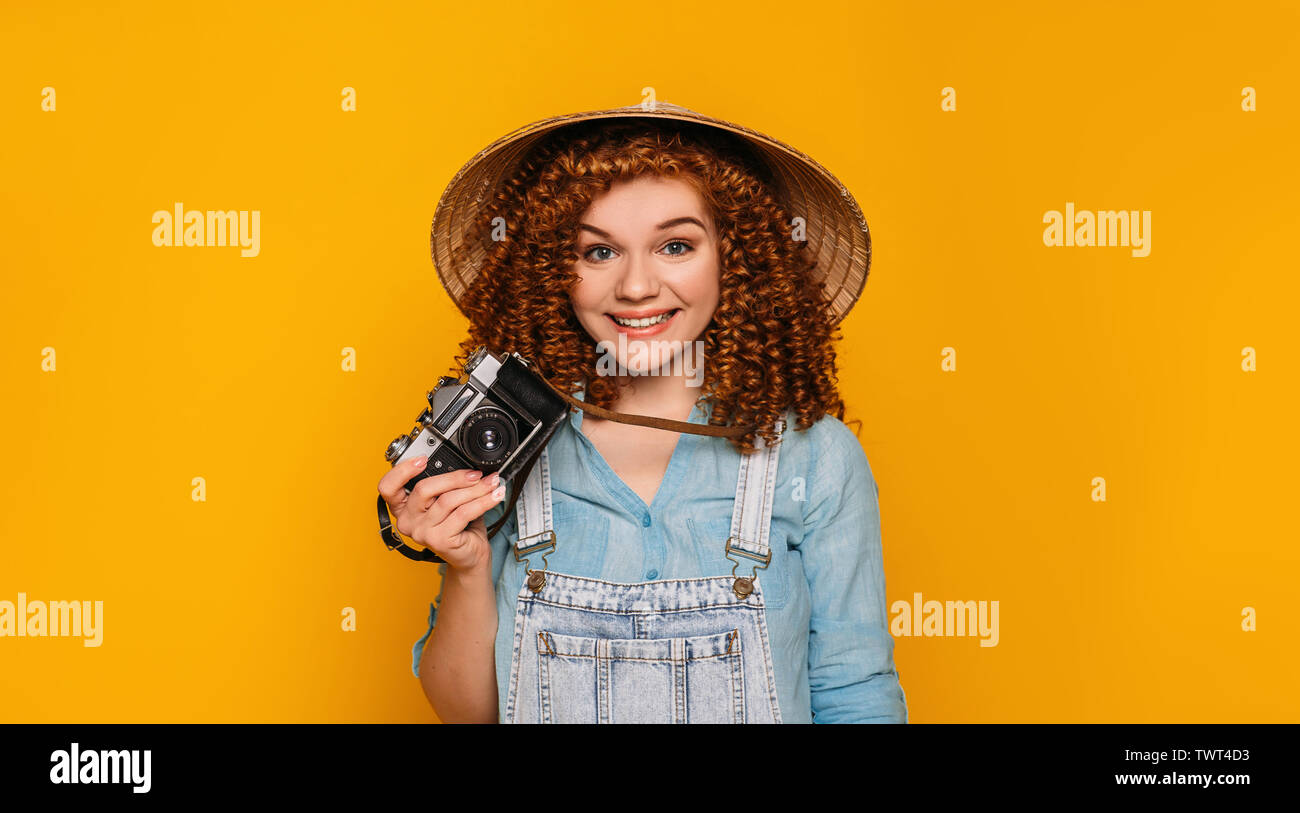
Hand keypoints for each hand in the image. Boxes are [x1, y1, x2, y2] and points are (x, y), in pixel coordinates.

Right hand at [377, 458, 504, 574]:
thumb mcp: (448, 501)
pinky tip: (494, 496)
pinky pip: (463, 512)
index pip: (388, 488)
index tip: (423, 459)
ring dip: (475, 489)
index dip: (402, 471)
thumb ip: (447, 485)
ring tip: (491, 484)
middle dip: (455, 477)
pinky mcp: (439, 540)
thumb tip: (467, 466)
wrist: (471, 556)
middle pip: (424, 488)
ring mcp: (421, 532)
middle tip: (476, 474)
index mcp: (403, 508)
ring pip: (448, 500)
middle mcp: (408, 521)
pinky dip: (483, 501)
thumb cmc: (460, 527)